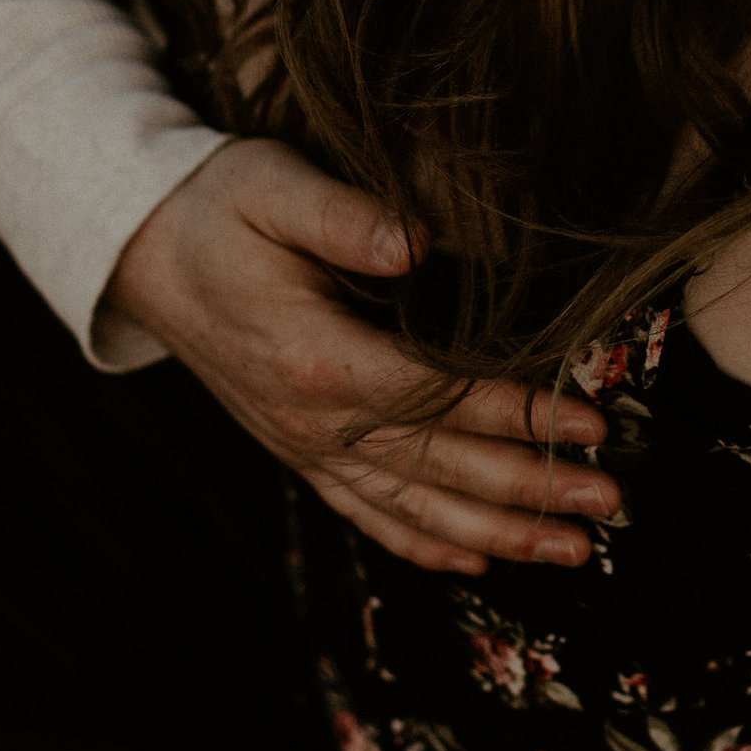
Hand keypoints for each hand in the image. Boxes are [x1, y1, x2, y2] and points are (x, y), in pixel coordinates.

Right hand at [104, 138, 621, 573]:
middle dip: (529, 488)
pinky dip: (422, 542)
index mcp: (314, 357)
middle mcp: (310, 419)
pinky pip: (366, 511)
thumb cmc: (217, 209)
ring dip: (495, 533)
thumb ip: (344, 215)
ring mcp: (303, 444)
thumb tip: (417, 239)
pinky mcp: (298, 450)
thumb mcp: (273, 188)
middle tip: (608, 499)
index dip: (515, 413)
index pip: (435, 397)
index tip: (586, 423)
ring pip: (410, 506)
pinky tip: (475, 563)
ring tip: (570, 550)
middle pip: (438, 466)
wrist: (141, 253)